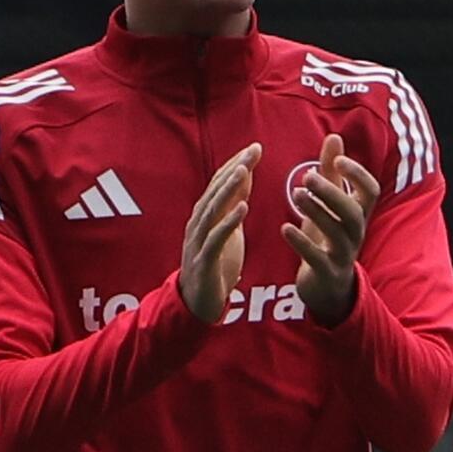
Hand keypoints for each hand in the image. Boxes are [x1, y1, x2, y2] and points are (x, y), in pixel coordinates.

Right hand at [180, 143, 260, 323]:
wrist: (197, 304)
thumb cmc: (215, 265)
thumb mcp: (228, 230)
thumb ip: (233, 204)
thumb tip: (244, 176)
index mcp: (205, 216)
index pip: (220, 183)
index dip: (236, 164)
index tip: (255, 147)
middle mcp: (199, 223)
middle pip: (216, 190)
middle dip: (234, 169)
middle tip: (252, 151)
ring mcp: (199, 241)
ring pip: (212, 209)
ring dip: (228, 189)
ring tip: (244, 170)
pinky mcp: (204, 260)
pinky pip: (216, 238)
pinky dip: (229, 221)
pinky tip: (242, 208)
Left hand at [284, 133, 380, 325]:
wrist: (328, 287)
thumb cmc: (328, 238)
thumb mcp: (331, 205)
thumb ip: (332, 172)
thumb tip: (334, 136)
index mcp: (359, 214)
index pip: (371, 191)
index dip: (357, 175)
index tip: (338, 160)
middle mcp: (355, 233)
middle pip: (353, 211)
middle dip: (332, 192)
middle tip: (307, 175)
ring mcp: (343, 254)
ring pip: (336, 232)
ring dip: (316, 211)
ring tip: (296, 195)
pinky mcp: (326, 272)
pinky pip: (317, 257)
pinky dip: (301, 242)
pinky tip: (285, 228)